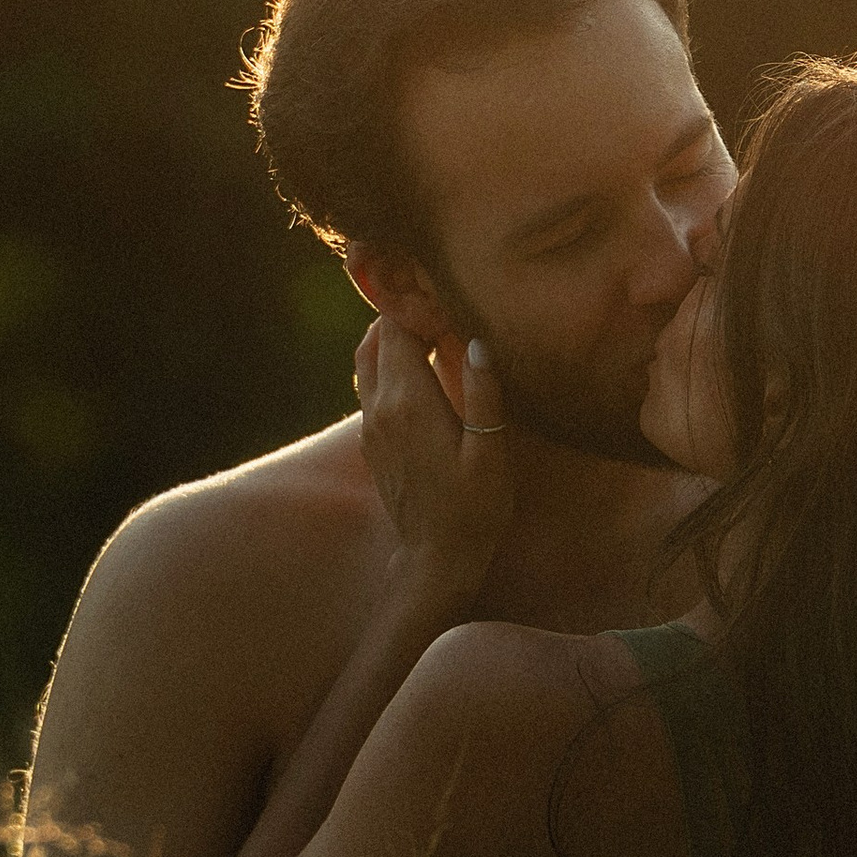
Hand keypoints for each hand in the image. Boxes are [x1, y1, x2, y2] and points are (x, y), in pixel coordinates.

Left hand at [356, 318, 511, 592]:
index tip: (447, 299)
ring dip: (391, 336)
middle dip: (403, 313)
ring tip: (429, 328)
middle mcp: (380, 407)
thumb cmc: (473, 510)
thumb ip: (484, 395)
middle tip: (440, 304)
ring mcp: (370, 423)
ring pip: (365, 357)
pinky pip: (369, 382)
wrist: (435, 558)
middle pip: (377, 337)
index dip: (418, 304)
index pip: (397, 329)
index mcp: (409, 403)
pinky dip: (387, 361)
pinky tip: (420, 366)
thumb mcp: (490, 454)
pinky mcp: (371, 438)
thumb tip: (478, 341)